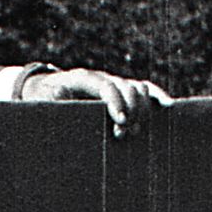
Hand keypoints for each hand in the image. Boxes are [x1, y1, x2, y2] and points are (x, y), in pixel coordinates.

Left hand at [19, 68, 171, 135]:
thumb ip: (51, 102)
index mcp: (83, 78)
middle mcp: (102, 77)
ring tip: (134, 133)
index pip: (106, 86)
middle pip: (127, 87)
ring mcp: (114, 82)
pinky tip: (169, 106)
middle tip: (124, 134)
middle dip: (131, 111)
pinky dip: (156, 97)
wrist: (45, 89)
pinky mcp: (122, 91)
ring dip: (141, 110)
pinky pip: (144, 90)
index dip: (116, 102)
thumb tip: (59, 98)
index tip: (120, 122)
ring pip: (138, 88)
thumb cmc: (43, 99)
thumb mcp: (42, 102)